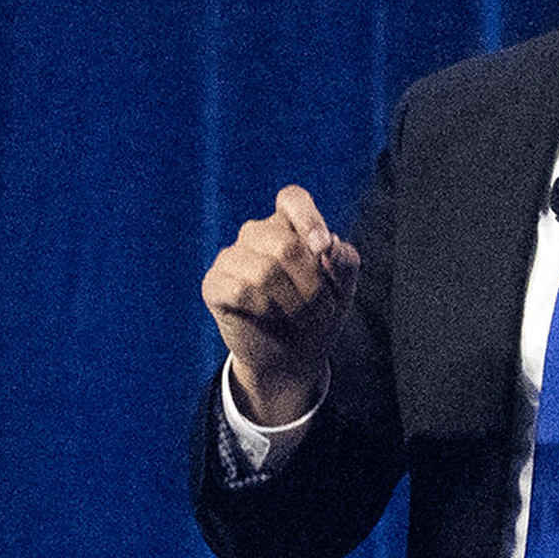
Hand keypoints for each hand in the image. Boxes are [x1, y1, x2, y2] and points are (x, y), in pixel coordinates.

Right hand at [201, 184, 355, 428]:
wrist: (290, 359)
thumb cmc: (316, 316)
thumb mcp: (342, 288)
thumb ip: (345, 260)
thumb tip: (328, 246)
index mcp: (288, 226)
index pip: (292, 199)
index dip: (309, 220)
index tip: (323, 249)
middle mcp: (256, 235)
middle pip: (284, 245)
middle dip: (311, 284)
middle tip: (320, 309)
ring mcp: (231, 258)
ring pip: (264, 270)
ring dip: (292, 302)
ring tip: (299, 317)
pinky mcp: (213, 285)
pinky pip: (240, 290)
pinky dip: (263, 308)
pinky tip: (266, 315)